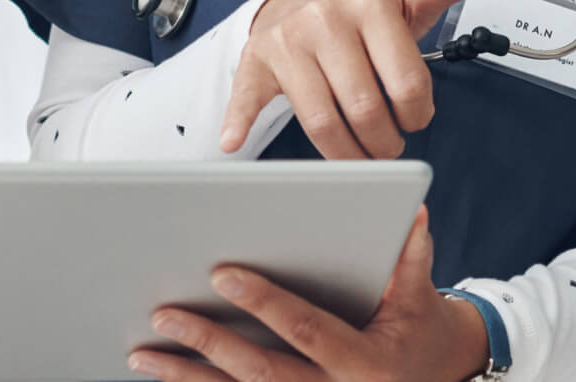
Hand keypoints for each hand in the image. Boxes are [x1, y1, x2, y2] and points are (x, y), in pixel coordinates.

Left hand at [131, 207, 488, 381]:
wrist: (433, 381)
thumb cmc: (417, 333)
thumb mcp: (418, 300)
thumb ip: (411, 259)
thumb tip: (413, 211)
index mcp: (365, 364)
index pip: (307, 329)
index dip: (264, 302)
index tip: (221, 274)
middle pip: (262, 372)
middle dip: (209, 342)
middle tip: (163, 312)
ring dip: (188, 377)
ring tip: (142, 353)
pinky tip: (166, 376)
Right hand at [221, 0, 490, 159]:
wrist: (296, 3)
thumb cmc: (358, 12)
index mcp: (369, 4)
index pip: (408, 84)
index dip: (418, 115)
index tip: (416, 120)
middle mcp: (325, 18)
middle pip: (366, 109)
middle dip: (384, 143)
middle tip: (388, 148)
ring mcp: (287, 42)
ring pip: (321, 121)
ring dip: (346, 155)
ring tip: (360, 158)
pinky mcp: (256, 62)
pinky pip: (248, 98)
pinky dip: (239, 123)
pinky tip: (234, 144)